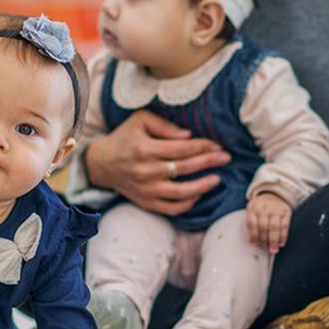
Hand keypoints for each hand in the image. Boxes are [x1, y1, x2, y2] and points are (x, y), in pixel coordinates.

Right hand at [84, 110, 229, 215]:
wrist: (101, 163)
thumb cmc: (125, 138)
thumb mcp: (140, 120)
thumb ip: (164, 125)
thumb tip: (188, 135)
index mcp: (144, 149)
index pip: (182, 149)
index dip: (203, 147)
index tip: (218, 145)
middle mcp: (145, 171)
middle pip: (185, 168)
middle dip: (209, 162)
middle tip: (226, 157)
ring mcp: (146, 190)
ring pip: (181, 193)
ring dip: (203, 186)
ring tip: (217, 179)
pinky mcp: (146, 202)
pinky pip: (171, 208)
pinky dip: (188, 204)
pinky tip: (199, 194)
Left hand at [246, 192, 290, 254]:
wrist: (274, 195)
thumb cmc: (261, 208)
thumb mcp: (253, 211)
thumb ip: (252, 224)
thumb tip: (254, 243)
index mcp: (252, 208)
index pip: (251, 223)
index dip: (253, 235)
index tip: (254, 244)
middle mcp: (264, 208)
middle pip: (263, 227)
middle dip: (264, 240)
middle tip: (266, 249)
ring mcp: (275, 209)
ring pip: (274, 227)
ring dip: (274, 240)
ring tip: (274, 249)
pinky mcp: (286, 211)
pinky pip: (285, 226)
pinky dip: (283, 236)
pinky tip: (281, 243)